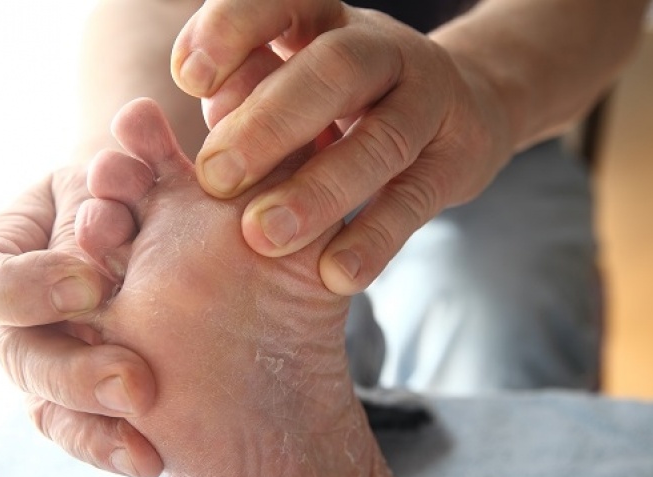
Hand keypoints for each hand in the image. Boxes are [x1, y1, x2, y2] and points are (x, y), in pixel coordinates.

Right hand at [0, 166, 161, 476]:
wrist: (139, 218)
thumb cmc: (113, 190)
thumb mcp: (103, 177)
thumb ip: (103, 196)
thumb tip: (104, 226)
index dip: (28, 290)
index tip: (90, 285)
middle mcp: (13, 321)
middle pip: (22, 361)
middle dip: (77, 375)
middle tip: (134, 384)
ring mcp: (44, 363)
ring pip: (49, 409)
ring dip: (96, 429)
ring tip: (144, 449)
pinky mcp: (79, 396)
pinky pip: (85, 433)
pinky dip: (113, 448)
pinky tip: (149, 459)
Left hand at [171, 0, 512, 293]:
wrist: (465, 108)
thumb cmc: (352, 100)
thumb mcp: (301, 79)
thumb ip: (255, 89)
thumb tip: (212, 104)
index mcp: (329, 22)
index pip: (282, 3)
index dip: (233, 30)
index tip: (188, 79)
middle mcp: (383, 51)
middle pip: (333, 72)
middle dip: (270, 123)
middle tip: (215, 176)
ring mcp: (429, 103)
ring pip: (380, 141)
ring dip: (319, 190)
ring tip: (264, 234)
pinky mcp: (457, 160)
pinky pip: (415, 201)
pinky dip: (374, 239)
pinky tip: (335, 273)